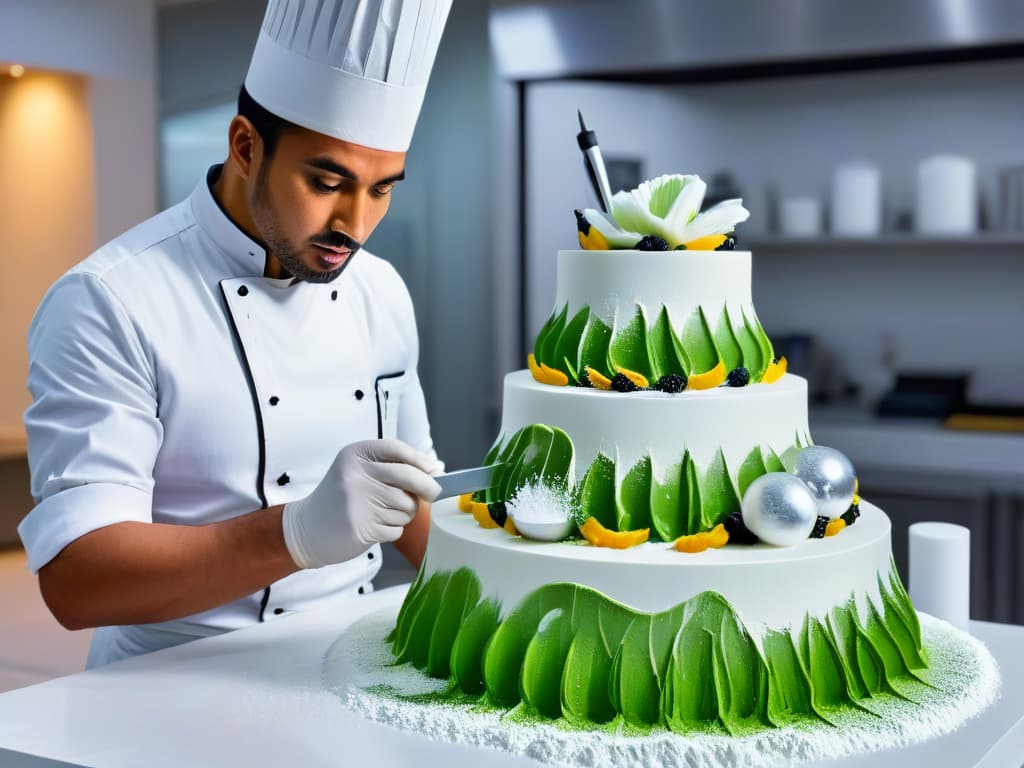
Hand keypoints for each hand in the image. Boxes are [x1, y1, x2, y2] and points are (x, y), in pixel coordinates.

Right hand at [281, 439, 440, 568]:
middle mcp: (356, 475)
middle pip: (409, 477)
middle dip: (428, 487)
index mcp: (355, 455)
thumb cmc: (341, 497)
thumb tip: (434, 470)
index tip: (432, 469)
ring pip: (407, 507)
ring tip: (383, 513)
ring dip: (404, 513)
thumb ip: (390, 466)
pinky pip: (397, 528)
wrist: (308, 528)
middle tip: (434, 493)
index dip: (419, 460)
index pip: (397, 450)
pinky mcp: (362, 528)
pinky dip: (392, 530)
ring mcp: (359, 503)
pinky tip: (374, 527)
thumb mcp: (357, 471)